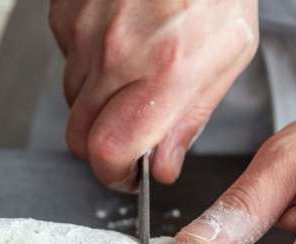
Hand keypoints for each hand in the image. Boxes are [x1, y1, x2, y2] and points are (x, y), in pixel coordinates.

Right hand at [49, 0, 257, 188]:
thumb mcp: (229, 55)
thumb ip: (190, 119)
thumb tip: (163, 165)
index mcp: (165, 71)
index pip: (110, 151)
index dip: (114, 174)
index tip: (127, 175)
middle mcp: (118, 55)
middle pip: (80, 137)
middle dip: (102, 146)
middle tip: (128, 133)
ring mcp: (85, 32)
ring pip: (72, 101)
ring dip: (97, 102)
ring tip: (131, 71)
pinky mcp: (66, 14)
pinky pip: (66, 61)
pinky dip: (88, 64)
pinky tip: (117, 42)